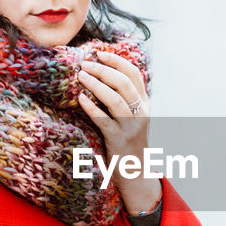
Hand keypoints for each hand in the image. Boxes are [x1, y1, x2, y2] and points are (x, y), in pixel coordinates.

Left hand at [77, 51, 161, 214]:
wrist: (136, 172)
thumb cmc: (127, 141)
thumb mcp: (130, 117)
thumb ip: (121, 98)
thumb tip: (99, 75)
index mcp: (144, 103)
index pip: (134, 74)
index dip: (117, 61)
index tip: (99, 53)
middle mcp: (141, 112)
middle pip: (124, 83)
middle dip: (103, 70)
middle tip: (84, 63)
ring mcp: (131, 126)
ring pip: (115, 99)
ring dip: (96, 84)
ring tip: (80, 75)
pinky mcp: (119, 139)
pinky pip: (104, 119)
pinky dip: (92, 107)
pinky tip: (81, 99)